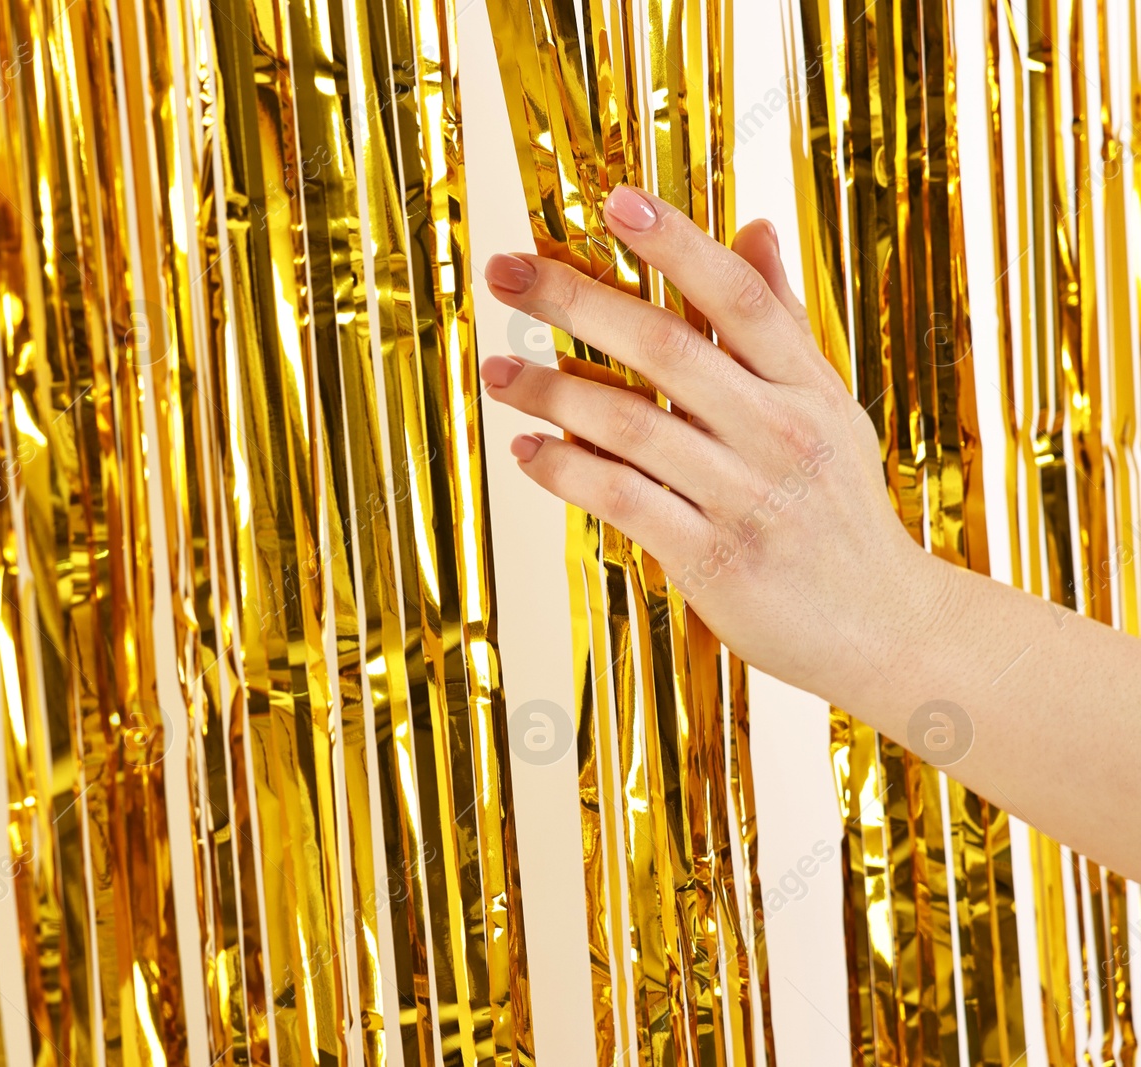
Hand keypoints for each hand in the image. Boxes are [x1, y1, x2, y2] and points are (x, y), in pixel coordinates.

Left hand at [480, 184, 950, 705]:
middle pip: (665, 347)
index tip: (613, 200)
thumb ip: (781, 323)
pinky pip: (624, 500)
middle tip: (505, 271)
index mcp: (806, 386)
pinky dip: (567, 471)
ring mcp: (745, 496)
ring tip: (496, 371)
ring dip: (551, 391)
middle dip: (575, 301)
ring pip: (630, 425)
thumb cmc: (840, 510)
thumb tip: (753, 227)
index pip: (736, 297)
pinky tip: (527, 451)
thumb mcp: (830, 408)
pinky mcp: (712, 557)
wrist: (885, 627)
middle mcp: (778, 431)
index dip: (675, 243)